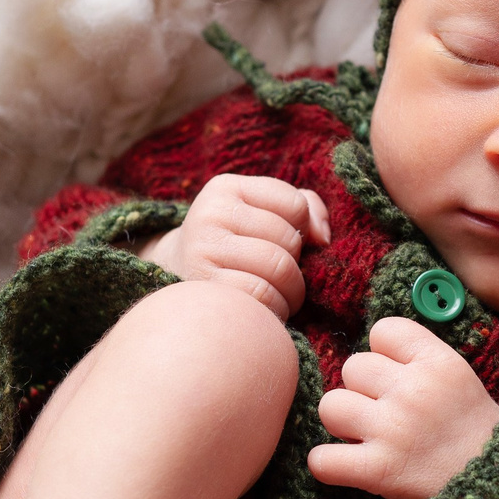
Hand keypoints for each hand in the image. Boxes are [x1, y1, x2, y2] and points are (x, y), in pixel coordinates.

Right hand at [144, 174, 329, 319]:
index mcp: (226, 188)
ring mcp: (203, 249)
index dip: (302, 230)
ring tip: (279, 296)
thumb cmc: (233, 244)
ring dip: (292, 292)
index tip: (285, 245)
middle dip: (297, 266)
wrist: (175, 277)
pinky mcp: (204, 287)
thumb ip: (303, 209)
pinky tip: (265, 311)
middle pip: (289, 240)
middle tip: (281, 278)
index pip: (295, 204)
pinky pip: (262, 296)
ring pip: (280, 269)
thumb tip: (323, 237)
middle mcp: (210, 213)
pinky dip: (275, 309)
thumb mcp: (260, 213)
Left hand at [310, 317, 498, 498]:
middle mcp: (414, 390)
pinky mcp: (378, 470)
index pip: (384, 330)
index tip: (394, 376)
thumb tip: (375, 351)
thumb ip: (421, 361)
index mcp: (438, 363)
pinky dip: (327, 465)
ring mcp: (393, 429)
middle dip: (361, 391)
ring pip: (330, 406)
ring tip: (365, 438)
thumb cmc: (477, 437)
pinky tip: (346, 466)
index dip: (382, 353)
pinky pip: (321, 459)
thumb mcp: (461, 381)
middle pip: (353, 366)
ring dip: (342, 424)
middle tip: (381, 414)